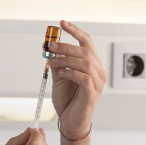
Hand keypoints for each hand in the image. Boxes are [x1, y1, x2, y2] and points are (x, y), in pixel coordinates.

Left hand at [48, 20, 106, 137]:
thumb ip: (56, 61)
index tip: (62, 24)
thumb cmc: (68, 100)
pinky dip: (71, 73)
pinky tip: (61, 73)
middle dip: (66, 46)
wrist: (70, 120)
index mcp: (92, 65)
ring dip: (67, 59)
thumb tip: (48, 46)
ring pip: (86, 63)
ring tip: (54, 61)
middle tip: (51, 47)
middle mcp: (98, 72)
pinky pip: (84, 78)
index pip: (87, 42)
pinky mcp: (92, 94)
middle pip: (85, 51)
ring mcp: (97, 83)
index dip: (75, 31)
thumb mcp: (59, 75)